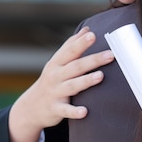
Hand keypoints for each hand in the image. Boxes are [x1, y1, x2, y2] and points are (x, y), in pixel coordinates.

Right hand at [8, 27, 114, 141]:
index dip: (81, 43)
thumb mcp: (57, 62)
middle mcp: (56, 76)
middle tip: (110, 55)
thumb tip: (87, 29)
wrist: (31, 107)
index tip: (93, 35)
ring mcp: (55, 92)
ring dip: (86, 81)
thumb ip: (71, 46)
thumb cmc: (51, 81)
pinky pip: (66, 110)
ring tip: (100, 76)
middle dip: (93, 60)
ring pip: (72, 86)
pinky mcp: (55, 109)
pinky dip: (74, 111)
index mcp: (57, 63)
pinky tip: (85, 112)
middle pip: (75, 66)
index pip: (70, 51)